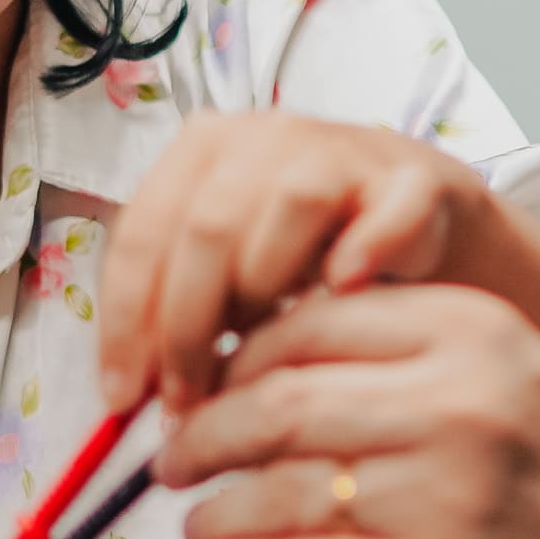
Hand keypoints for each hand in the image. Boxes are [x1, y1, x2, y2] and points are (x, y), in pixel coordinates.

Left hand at [97, 111, 493, 413]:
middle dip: (186, 326)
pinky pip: (389, 210)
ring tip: (261, 347)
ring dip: (265, 285)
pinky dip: (367, 247)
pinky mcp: (412, 181)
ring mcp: (343, 153)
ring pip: (290, 205)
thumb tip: (129, 392)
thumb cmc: (305, 254)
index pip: (142, 232)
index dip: (126, 320)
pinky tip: (346, 289)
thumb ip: (177, 312)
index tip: (123, 397)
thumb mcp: (226, 275)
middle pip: (207, 225)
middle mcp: (266, 137)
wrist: (417, 219)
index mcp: (202, 152)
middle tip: (189, 400)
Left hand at [161, 284, 539, 538]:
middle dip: (203, 434)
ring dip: (215, 511)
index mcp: (472, 330)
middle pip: (274, 402)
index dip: (235, 359)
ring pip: (273, 488)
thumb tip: (251, 353)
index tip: (211, 385)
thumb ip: (399, 348)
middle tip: (179, 455)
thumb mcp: (503, 371)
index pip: (307, 322)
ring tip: (204, 521)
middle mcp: (456, 403)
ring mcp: (439, 495)